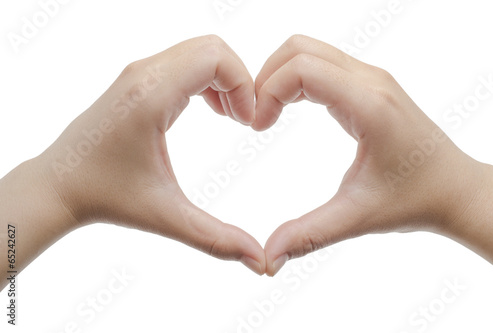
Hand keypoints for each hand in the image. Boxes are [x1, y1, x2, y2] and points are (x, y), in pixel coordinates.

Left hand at [34, 35, 264, 273]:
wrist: (60, 184)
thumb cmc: (107, 196)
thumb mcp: (167, 217)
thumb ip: (217, 239)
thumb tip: (261, 263)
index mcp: (151, 97)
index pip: (215, 58)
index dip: (245, 85)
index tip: (249, 123)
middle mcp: (143, 75)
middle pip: (211, 47)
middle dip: (239, 79)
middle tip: (245, 119)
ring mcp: (138, 73)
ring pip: (199, 51)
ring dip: (224, 79)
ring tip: (232, 117)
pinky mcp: (137, 79)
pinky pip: (184, 61)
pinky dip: (208, 79)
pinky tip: (213, 111)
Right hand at [255, 35, 492, 275]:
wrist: (454, 189)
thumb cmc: (414, 200)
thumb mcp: (357, 218)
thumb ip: (308, 235)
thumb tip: (266, 259)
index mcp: (369, 106)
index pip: (302, 69)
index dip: (267, 92)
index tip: (257, 128)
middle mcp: (371, 81)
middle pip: (299, 48)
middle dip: (265, 77)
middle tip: (256, 118)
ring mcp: (371, 78)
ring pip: (308, 50)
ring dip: (279, 75)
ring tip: (267, 114)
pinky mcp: (368, 84)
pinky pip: (321, 63)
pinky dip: (294, 79)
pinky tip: (288, 109)